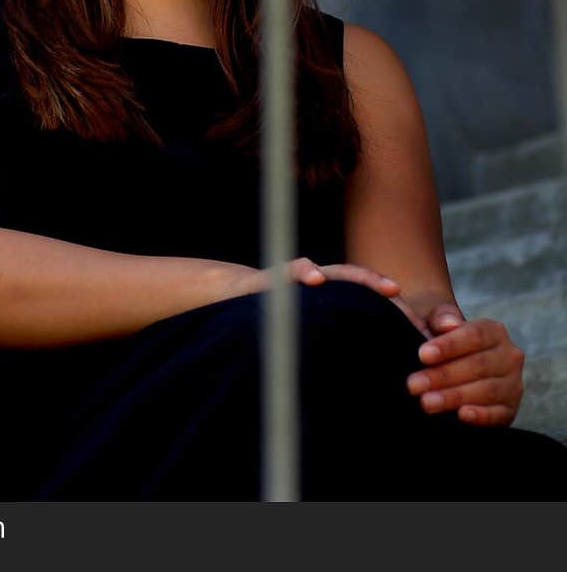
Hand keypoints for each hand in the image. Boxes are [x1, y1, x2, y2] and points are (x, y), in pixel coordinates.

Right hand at [227, 259, 430, 335]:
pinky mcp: (277, 276)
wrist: (235, 295)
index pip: (373, 305)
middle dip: (396, 299)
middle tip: (422, 318)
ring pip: (340, 273)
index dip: (399, 317)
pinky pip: (292, 270)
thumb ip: (336, 347)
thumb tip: (367, 393)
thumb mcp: (310, 334)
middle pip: (366, 287)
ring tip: (390, 287)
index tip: (427, 339)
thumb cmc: (277, 323)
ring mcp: (303, 277)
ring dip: (364, 280)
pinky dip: (305, 272)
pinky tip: (314, 279)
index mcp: (334, 301)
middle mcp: (324, 284)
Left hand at [405, 305, 524, 425]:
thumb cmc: (444, 343)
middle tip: (414, 385)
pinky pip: (498, 414)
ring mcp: (513, 384)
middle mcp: (509, 356)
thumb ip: (442, 317)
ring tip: (427, 402)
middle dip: (443, 376)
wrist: (456, 366)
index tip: (422, 355)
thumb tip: (449, 323)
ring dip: (454, 397)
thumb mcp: (439, 324)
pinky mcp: (509, 410)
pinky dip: (481, 416)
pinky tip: (461, 415)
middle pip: (478, 365)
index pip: (474, 335)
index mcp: (494, 331)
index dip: (449, 345)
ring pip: (486, 390)